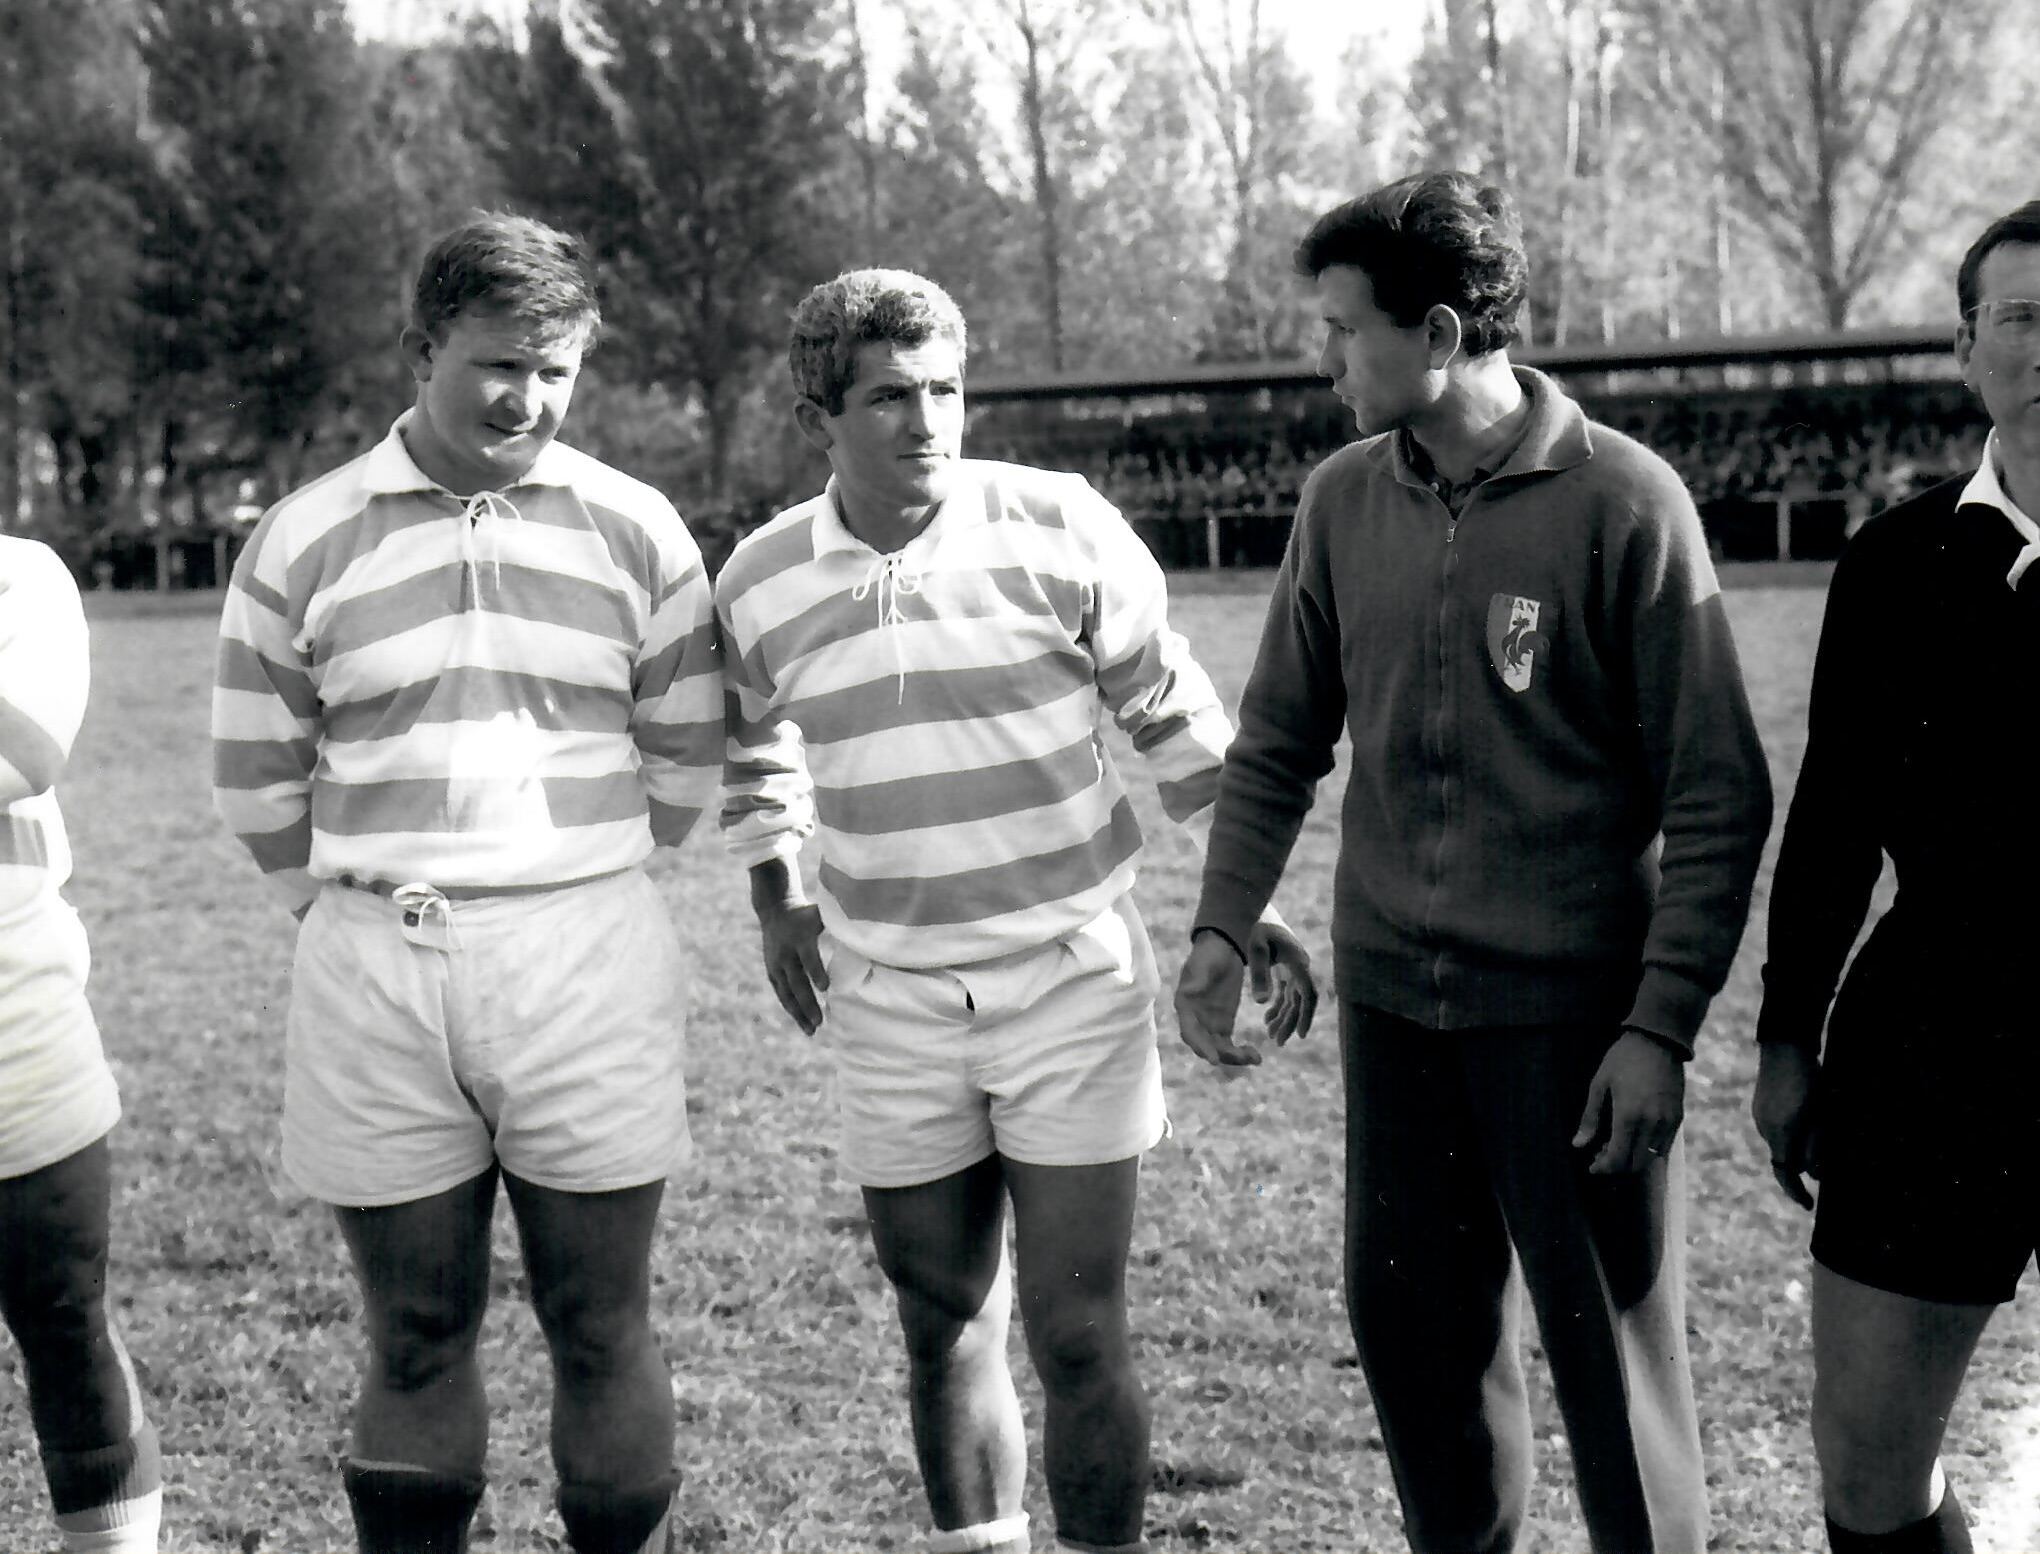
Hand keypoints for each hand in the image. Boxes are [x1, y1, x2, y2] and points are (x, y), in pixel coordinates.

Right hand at [757, 897, 827, 1035]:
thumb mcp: (821, 914)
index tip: (826, 989)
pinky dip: (790, 1008)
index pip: (808, 957)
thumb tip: (867, 941)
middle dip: (808, 1002)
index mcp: (801, 937)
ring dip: (798, 1012)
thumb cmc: (807, 914)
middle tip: (820, 1021)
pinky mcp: (772, 971)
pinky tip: (801, 1022)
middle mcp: (786, 953)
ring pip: (786, 992)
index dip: (816, 971)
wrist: (775, 909)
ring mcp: (776, 963)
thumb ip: (840, 926)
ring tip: (811, 1030)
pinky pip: (781, 992)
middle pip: (796, 981)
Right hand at [1174, 931, 1262, 1069]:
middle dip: (1220, 1056)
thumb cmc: (1210, 954)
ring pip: (1218, 1049)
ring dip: (1234, 1058)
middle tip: (1241, 1058)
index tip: (1214, 1059)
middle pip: (1204, 1045)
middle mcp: (1194, 1020)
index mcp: (1185, 1005)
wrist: (1222, 949)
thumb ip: (1198, 979)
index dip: (1200, 1046)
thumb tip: (1188, 992)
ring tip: (1255, 1058)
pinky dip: (1241, 1053)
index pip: (1189, 1031)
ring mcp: (1208, 1024)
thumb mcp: (1204, 964)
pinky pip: (1229, 1046)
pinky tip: (1256, 1056)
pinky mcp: (1223, 1025)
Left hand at [1245, 920, 1317, 1045]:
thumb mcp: (1255, 949)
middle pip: (1301, 1000)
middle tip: (1278, 1042)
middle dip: (1291, 1022)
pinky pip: (1287, 992)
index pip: (1308, 994)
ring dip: (1284, 1017)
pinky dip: (1278, 1006)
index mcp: (1297, 961)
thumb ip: (1259, 975)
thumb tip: (1262, 1003)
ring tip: (1272, 1035)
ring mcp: (1294, 967)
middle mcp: (1300, 965)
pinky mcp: (1286, 967)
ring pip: (1294, 998)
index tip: (1300, 1035)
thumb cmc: (1254, 926)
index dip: (1306, 1015)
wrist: (1253, 907)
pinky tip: (1267, 1019)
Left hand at [1572, 1030, 1685, 1174]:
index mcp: (1628, 1117)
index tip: (1592, 1167)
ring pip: (1651, 1158)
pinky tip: (1635, 1137)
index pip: (1618, 1159)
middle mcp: (1651, 1124)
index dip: (1603, 1168)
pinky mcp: (1678, 1117)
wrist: (1658, 1040)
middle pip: (1635, 1164)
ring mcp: (1668, 1122)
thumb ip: (1590, 1118)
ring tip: (1616, 1143)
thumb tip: (1578, 1145)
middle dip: (1617, 1166)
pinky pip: (1664, 1146)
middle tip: (1601, 1155)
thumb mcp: (1599, 1084)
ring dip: (1633, 1159)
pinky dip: (1648, 1150)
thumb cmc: (1623, 1059)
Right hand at [1753, 1043, 1820, 1209]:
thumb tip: (1816, 1174)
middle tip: (1828, 1164)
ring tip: (1821, 1132)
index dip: (1797, 1193)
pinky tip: (1807, 1118)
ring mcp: (1761, 1117)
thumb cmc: (1810, 1080)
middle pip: (1785, 1160)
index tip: (1809, 1206)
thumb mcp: (1821, 1116)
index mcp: (1781, 1133)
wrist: (1785, 1046)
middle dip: (1804, 1166)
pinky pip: (1777, 1130)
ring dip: (1799, 1147)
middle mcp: (1765, 1129)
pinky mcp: (1761, 1107)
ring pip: (1782, 1144)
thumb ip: (1817, 1146)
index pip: (1786, 1173)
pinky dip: (1792, 1134)